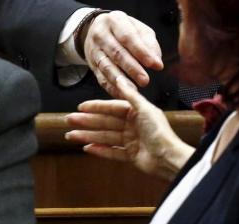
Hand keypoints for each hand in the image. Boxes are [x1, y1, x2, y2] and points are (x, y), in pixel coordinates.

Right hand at [65, 75, 191, 180]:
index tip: (80, 106)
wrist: (169, 158)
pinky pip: (111, 152)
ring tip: (71, 136)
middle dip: (87, 121)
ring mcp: (130, 141)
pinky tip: (86, 148)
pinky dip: (99, 150)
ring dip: (88, 136)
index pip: (111, 108)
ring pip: (105, 137)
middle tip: (69, 120)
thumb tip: (120, 79)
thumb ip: (131, 95)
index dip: (95, 107)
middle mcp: (132, 125)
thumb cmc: (160, 132)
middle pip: (105, 122)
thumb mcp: (145, 109)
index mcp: (136, 112)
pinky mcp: (130, 156)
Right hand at [82, 11, 163, 95]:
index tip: (155, 64)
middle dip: (132, 68)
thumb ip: (149, 42)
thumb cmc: (124, 30)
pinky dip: (112, 88)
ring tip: (134, 91)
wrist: (96, 29)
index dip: (142, 51)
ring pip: (107, 67)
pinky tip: (123, 94)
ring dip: (121, 80)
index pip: (128, 37)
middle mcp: (101, 34)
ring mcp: (94, 50)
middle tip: (145, 80)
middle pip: (116, 53)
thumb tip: (156, 61)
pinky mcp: (91, 64)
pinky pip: (101, 78)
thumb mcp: (138, 28)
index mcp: (115, 21)